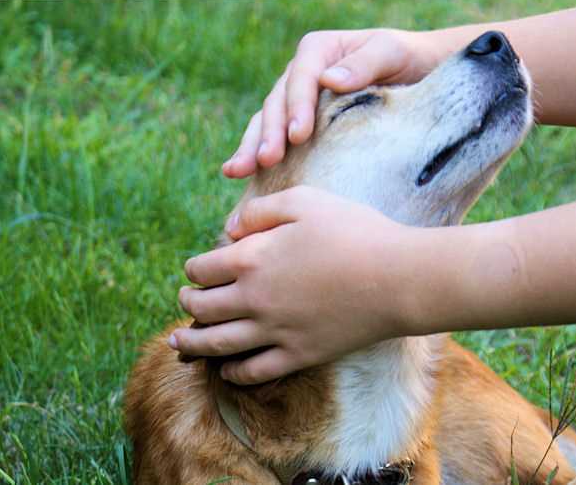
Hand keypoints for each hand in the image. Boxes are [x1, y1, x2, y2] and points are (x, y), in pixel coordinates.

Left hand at [168, 186, 417, 384]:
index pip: (202, 269)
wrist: (397, 278)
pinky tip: (227, 370)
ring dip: (192, 343)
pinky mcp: (299, 355)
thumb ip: (260, 211)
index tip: (196, 270)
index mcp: (251, 258)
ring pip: (217, 344)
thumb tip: (230, 228)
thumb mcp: (305, 201)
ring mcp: (275, 331)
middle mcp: (254, 298)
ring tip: (178, 344)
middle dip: (187, 302)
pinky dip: (233, 373)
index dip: (193, 269)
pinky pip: (254, 372)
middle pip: (202, 307)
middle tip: (185, 299)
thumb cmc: (354, 232)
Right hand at [222, 29, 436, 178]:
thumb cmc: (408, 58)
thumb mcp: (392, 53)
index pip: (300, 78)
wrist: (418, 72)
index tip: (298, 135)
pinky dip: (256, 153)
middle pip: (277, 102)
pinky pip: (273, 136)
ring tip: (237, 171)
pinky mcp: (299, 122)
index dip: (297, 106)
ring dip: (251, 145)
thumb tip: (328, 79)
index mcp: (318, 50)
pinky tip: (241, 175)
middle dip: (268, 132)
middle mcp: (300, 73)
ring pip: (266, 121)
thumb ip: (364, 63)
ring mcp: (296, 99)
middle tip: (266, 160)